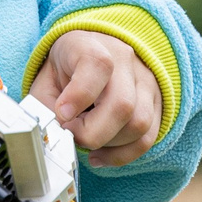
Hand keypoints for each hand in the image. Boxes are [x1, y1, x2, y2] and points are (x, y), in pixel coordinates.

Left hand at [29, 29, 162, 167]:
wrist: (93, 53)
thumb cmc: (66, 69)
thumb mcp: (45, 79)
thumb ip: (45, 105)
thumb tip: (56, 134)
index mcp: (90, 45)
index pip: (97, 65)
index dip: (80, 94)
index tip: (63, 113)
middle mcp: (124, 60)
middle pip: (122, 104)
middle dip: (92, 132)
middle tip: (71, 134)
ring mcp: (145, 81)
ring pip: (138, 124)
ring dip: (108, 144)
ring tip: (85, 141)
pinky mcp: (156, 103)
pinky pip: (147, 138)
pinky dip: (122, 154)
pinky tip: (100, 155)